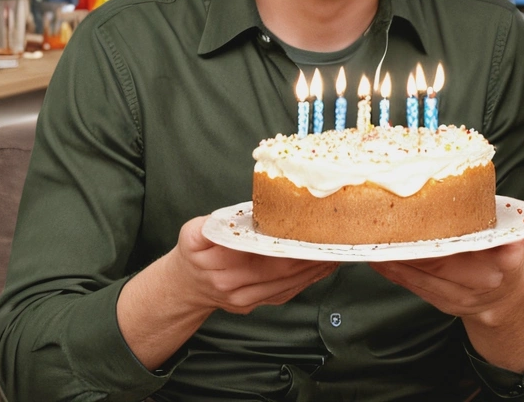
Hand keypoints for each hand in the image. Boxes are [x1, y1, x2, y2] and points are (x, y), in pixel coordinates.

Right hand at [117, 216, 337, 370]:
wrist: (187, 287)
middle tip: (332, 238)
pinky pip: (287, 292)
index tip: (308, 230)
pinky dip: (308, 279)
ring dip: (314, 268)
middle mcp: (234, 285)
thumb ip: (209, 225)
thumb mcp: (192, 233)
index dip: (285, 242)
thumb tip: (233, 218)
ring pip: (287, 283)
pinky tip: (324, 265)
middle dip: (308, 254)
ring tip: (336, 249)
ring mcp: (247, 299)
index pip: (258, 251)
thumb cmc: (195, 253)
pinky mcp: (258, 305)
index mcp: (218, 264)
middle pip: (279, 269)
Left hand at [369, 194, 523, 371]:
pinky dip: (393, 269)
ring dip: (399, 255)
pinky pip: (412, 284)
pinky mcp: (438, 301)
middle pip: (450, 262)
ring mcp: (458, 295)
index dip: (487, 246)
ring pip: (425, 274)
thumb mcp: (522, 236)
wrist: (504, 306)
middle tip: (399, 219)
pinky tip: (375, 254)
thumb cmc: (506, 260)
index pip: (504, 255)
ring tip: (377, 234)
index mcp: (508, 263)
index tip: (468, 231)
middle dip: (423, 244)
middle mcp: (482, 281)